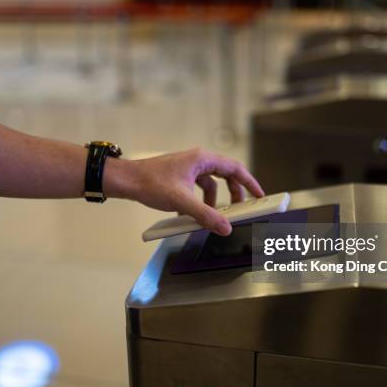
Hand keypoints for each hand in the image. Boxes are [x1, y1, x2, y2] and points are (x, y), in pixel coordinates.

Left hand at [104, 148, 264, 235]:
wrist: (126, 180)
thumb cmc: (150, 183)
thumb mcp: (182, 202)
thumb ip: (206, 215)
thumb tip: (225, 227)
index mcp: (202, 159)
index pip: (235, 169)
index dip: (250, 182)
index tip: (260, 195)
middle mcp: (197, 160)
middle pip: (225, 176)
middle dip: (234, 194)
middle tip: (240, 209)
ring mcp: (188, 167)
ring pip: (211, 183)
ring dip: (214, 200)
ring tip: (213, 216)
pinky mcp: (180, 176)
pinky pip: (198, 188)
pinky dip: (199, 201)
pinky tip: (191, 215)